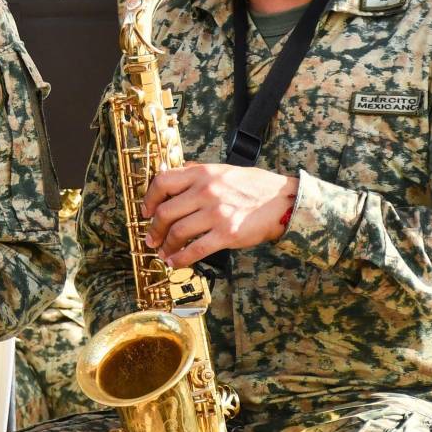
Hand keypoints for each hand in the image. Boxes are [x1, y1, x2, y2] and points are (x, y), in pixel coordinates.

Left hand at [140, 164, 297, 268]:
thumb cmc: (254, 186)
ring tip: (164, 252)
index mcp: (203, 173)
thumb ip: (198, 172)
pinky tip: (175, 262)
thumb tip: (175, 173)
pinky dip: (181, 258)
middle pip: (165, 212)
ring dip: (166, 245)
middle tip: (151, 238)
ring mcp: (217, 213)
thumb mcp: (224, 170)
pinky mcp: (227, 234)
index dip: (149, 198)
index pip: (162, 182)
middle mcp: (207, 191)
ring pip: (177, 232)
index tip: (146, 211)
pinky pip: (195, 249)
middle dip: (154, 228)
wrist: (285, 201)